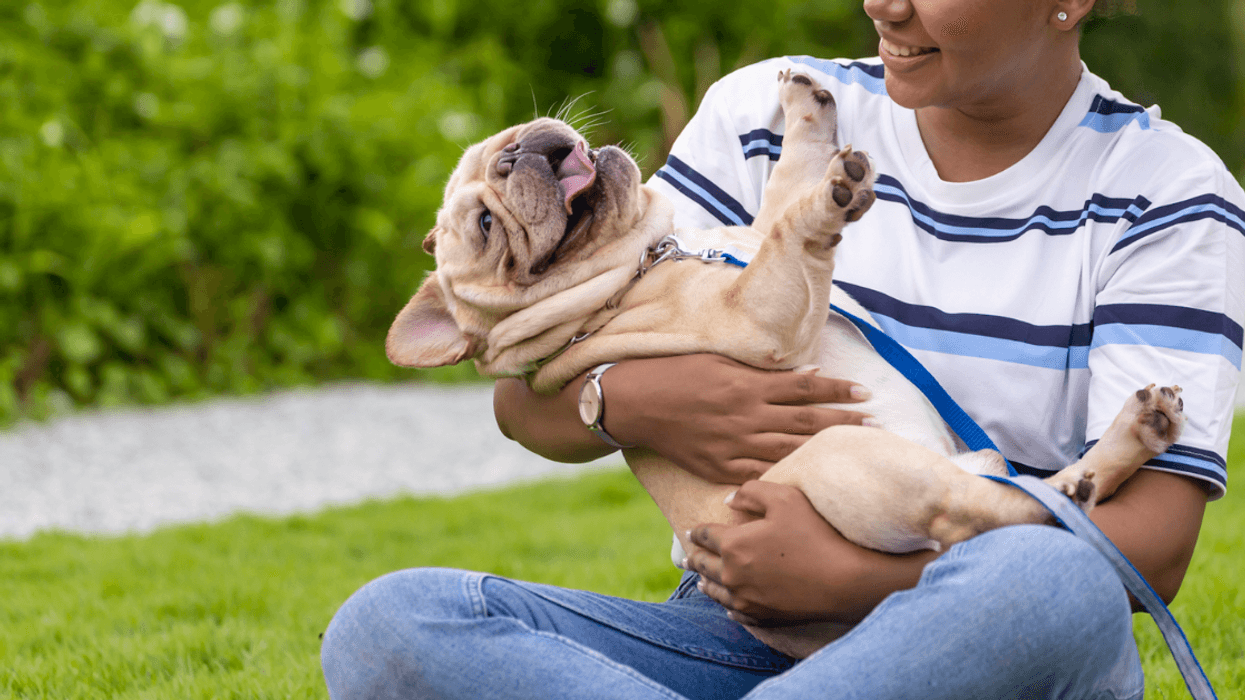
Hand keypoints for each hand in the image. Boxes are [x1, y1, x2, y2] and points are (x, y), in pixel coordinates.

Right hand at [604, 355, 869, 483]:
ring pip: (791, 449)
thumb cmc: (677, 373)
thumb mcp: (721, 361)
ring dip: (825, 449)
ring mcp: (734, 446)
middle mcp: (746, 417)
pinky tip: (811, 476)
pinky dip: (788, 472)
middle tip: (876, 426)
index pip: (806, 387)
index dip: (839, 391)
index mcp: (748, 386)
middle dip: (844, 423)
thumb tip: (808, 373)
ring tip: (855, 451)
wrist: (636, 404)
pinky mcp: (720, 467)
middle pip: (807, 421)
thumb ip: (764, 371)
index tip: (866, 394)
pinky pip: (762, 473)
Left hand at [684, 481, 936, 625]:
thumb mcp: (785, 498)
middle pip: (704, 565)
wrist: (843, 581)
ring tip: (699, 581)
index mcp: (733, 544)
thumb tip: (729, 500)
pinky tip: (727, 606)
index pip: (705, 535)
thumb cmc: (815, 534)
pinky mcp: (762, 617)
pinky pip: (736, 613)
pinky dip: (727, 606)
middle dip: (694, 558)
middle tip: (686, 558)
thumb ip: (752, 492)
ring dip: (705, 583)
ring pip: (715, 591)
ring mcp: (745, 599)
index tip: (691, 531)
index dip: (697, 532)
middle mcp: (732, 574)